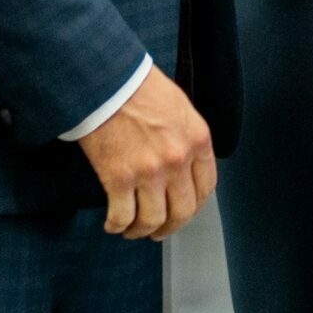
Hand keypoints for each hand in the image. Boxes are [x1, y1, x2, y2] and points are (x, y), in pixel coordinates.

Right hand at [77, 66, 215, 240]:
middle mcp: (178, 160)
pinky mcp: (119, 178)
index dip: (194, 206)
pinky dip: (116, 226)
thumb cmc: (140, 88)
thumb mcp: (179, 107)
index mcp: (197, 140)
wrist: (107, 82)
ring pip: (152, 220)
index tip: (183, 212)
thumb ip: (187, 137)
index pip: (206, 188)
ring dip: (141, 230)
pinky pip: (122, 216)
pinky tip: (112, 224)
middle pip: (182, 211)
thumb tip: (185, 163)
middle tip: (158, 231)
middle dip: (170, 227)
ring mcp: (149, 171)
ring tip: (132, 230)